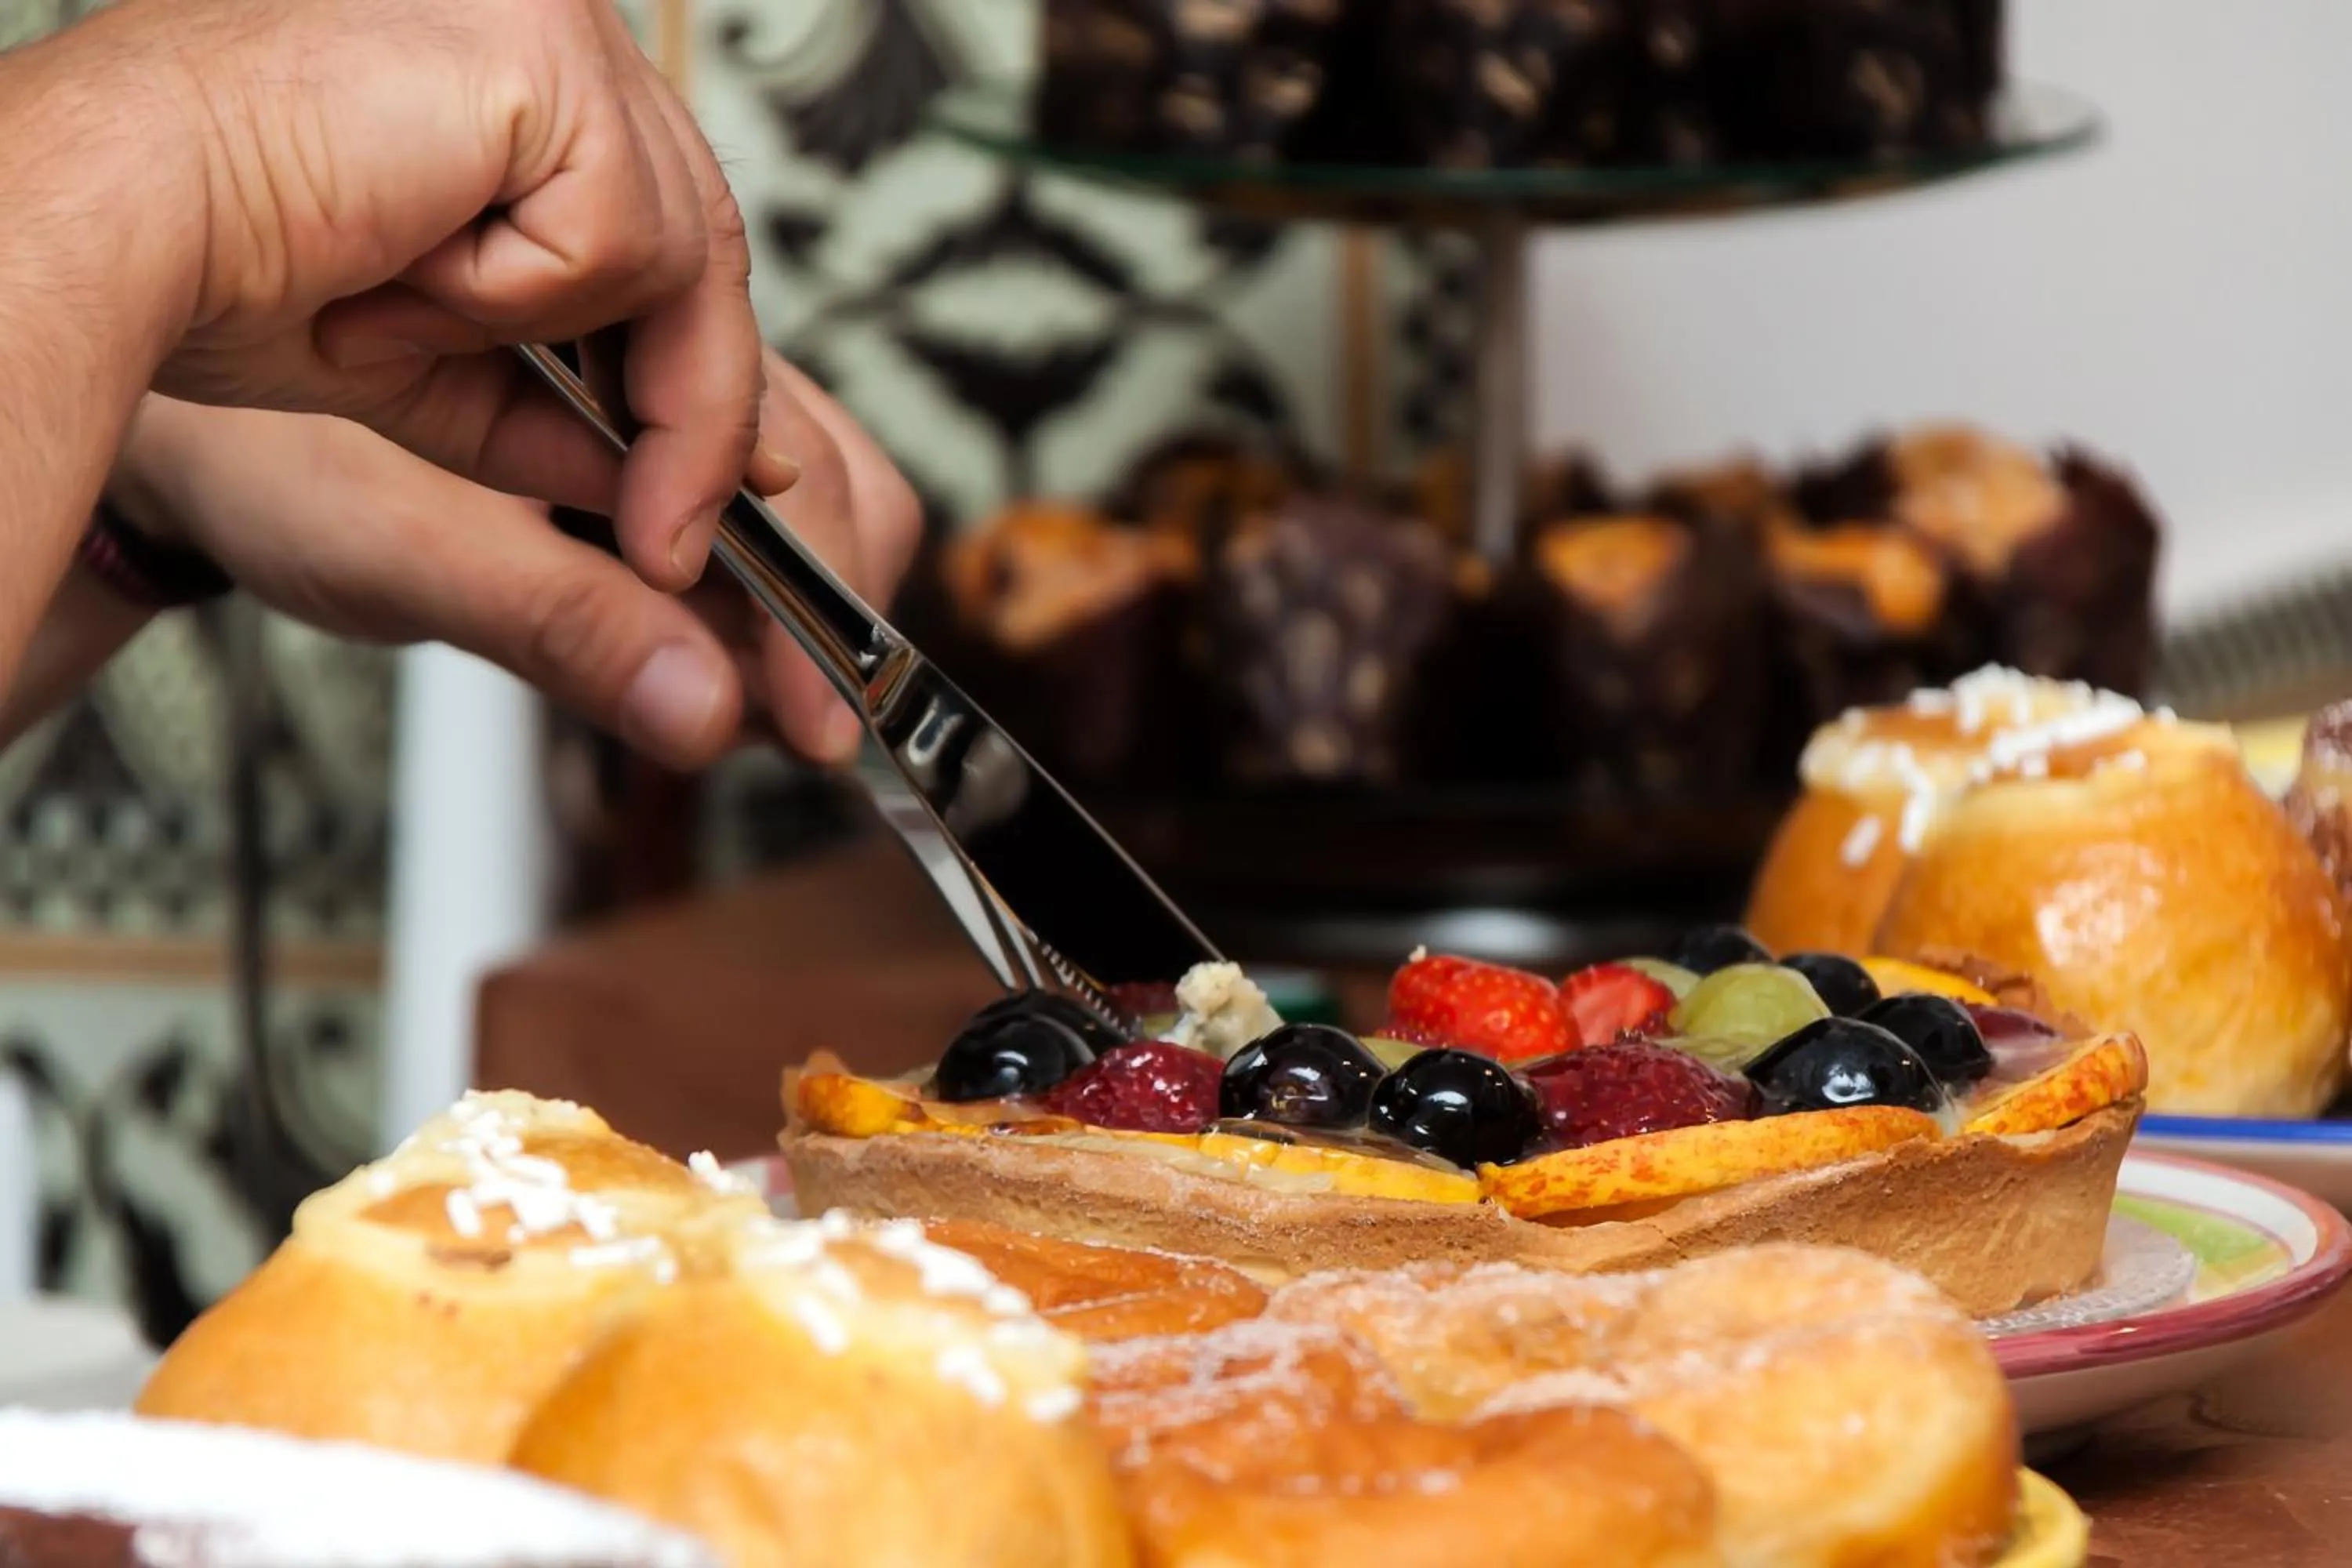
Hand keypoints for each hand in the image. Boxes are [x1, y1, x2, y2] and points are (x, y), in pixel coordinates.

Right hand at [84, 0, 781, 589]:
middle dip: (693, 414)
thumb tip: (685, 486)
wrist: (110, 216)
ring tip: (395, 300)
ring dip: (546, 333)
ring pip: (676, 251)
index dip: (694, 372)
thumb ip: (568, 413)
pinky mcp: (548, 50)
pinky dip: (510, 291)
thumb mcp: (443, 370)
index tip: (705, 499)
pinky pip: (615, 236)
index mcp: (523, 75)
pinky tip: (399, 251)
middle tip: (667, 544)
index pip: (666, 230)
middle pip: (702, 243)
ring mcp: (559, 24)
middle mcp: (554, 27)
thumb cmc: (224, 264)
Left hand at [110, 352, 921, 767]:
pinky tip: (686, 661)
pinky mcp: (632, 464)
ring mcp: (655, 415)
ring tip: (733, 699)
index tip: (814, 722)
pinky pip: (735, 531)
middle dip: (830, 611)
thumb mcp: (410, 554)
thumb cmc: (270, 457)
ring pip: (804, 506)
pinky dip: (738, 608)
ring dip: (790, 615)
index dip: (820, 609)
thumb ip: (567, 628)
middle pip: (838, 482)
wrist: (192, 435)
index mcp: (624, 348)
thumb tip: (711, 716)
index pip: (799, 478)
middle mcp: (661, 366)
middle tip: (779, 721)